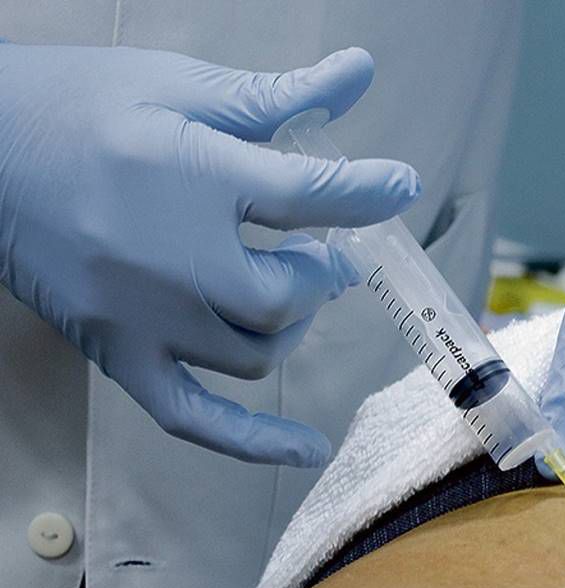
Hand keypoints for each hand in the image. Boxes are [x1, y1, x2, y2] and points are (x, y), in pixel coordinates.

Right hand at [0, 44, 419, 466]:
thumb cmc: (75, 105)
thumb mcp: (176, 84)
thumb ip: (273, 95)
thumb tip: (359, 71)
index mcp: (190, 177)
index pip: (312, 196)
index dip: (369, 192)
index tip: (399, 186)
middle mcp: (172, 259)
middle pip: (286, 295)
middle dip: (321, 272)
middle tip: (323, 250)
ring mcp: (142, 318)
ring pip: (255, 355)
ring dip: (292, 325)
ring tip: (289, 291)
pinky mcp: (116, 353)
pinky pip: (192, 416)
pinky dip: (254, 441)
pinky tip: (308, 448)